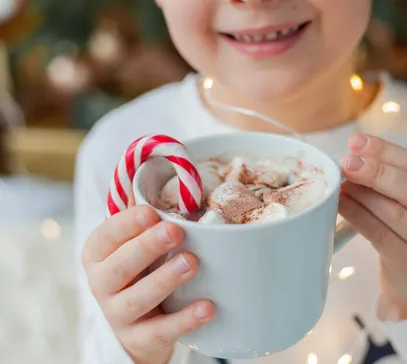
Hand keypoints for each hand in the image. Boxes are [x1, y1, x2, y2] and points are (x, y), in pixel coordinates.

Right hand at [81, 206, 214, 363]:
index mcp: (99, 254)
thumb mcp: (135, 242)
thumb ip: (145, 213)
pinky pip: (161, 331)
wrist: (136, 326)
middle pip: (119, 267)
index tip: (151, 212)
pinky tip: (207, 307)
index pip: (105, 236)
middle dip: (146, 247)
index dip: (126, 224)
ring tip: (192, 263)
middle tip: (175, 231)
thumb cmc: (140, 270)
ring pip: (137, 299)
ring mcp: (118, 315)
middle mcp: (102, 284)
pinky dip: (184, 320)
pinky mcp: (140, 340)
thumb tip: (164, 166)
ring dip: (165, 280)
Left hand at [339, 133, 406, 320]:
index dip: (386, 151)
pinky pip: (379, 234)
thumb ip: (390, 182)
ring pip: (393, 211)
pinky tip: (341, 204)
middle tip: (347, 162)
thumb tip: (353, 155)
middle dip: (375, 171)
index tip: (357, 142)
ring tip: (340, 182)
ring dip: (363, 193)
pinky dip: (357, 216)